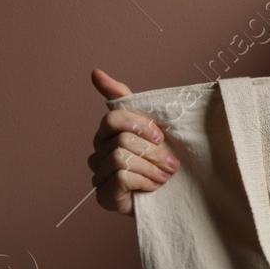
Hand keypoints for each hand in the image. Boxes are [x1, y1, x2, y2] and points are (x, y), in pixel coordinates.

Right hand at [88, 68, 179, 216]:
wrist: (174, 193)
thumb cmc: (161, 157)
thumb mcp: (150, 125)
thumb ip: (123, 98)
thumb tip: (95, 72)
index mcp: (108, 133)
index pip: (114, 118)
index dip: (140, 125)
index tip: (160, 136)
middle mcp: (98, 153)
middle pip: (122, 140)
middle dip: (154, 152)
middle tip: (172, 163)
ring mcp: (99, 175)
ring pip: (121, 158)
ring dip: (151, 167)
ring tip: (165, 176)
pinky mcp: (104, 196)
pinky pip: (121, 178)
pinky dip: (144, 181)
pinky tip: (153, 187)